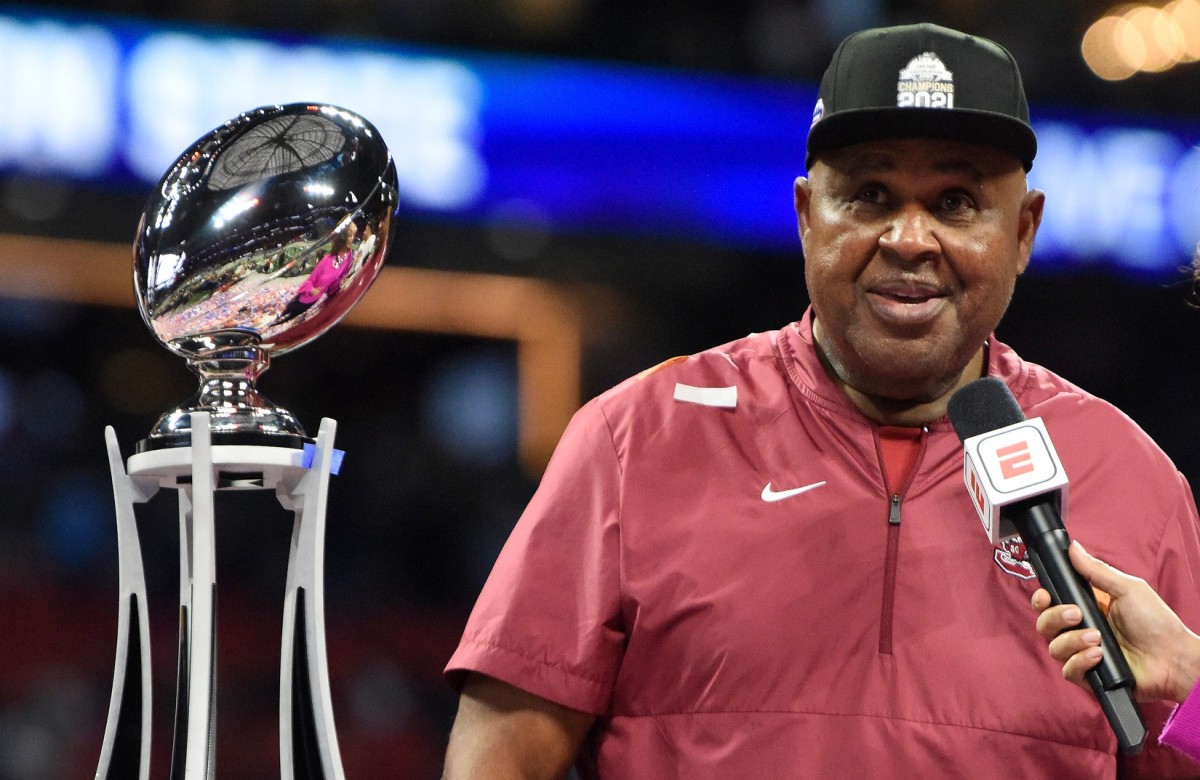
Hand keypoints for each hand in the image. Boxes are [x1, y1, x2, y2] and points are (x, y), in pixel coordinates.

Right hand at [1031, 541, 1199, 702]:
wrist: (1174, 658)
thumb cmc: (1157, 623)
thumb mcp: (1127, 589)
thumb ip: (1096, 570)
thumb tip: (1073, 547)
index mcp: (1087, 609)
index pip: (1050, 604)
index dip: (1041, 600)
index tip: (1045, 595)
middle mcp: (1080, 631)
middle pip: (1044, 625)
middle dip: (1054, 618)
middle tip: (1076, 615)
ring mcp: (1083, 654)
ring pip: (1054, 648)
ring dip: (1072, 641)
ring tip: (1098, 639)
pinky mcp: (1089, 677)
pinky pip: (1068, 670)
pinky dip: (1080, 661)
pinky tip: (1099, 655)